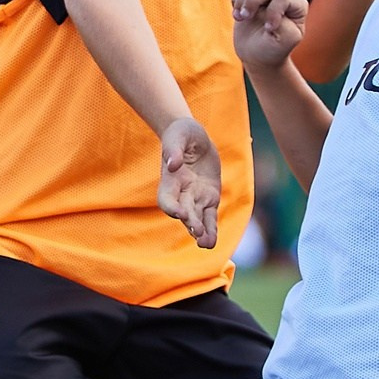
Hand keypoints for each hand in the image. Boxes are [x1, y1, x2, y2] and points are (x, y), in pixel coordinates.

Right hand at [159, 116, 221, 249]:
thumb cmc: (181, 133)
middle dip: (191, 223)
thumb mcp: (178, 135)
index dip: (172, 207)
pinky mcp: (209, 197)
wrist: (192, 136)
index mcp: (170, 180)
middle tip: (198, 233)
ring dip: (201, 232)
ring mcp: (195, 197)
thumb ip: (174, 149)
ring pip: (198, 218)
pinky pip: (210, 216)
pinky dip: (211, 228)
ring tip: (206, 244)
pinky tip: (212, 241)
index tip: (181, 213)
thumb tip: (173, 163)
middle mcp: (181, 192)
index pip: (166, 199)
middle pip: (184, 212)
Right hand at [231, 0, 308, 70]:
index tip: (268, 28)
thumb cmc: (274, 49)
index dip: (273, 11)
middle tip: (246, 17)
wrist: (258, 56)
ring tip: (241, 18)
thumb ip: (283, 24)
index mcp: (298, 6)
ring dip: (243, 0)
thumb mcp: (285, 42)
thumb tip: (266, 10)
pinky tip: (238, 13)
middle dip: (254, 0)